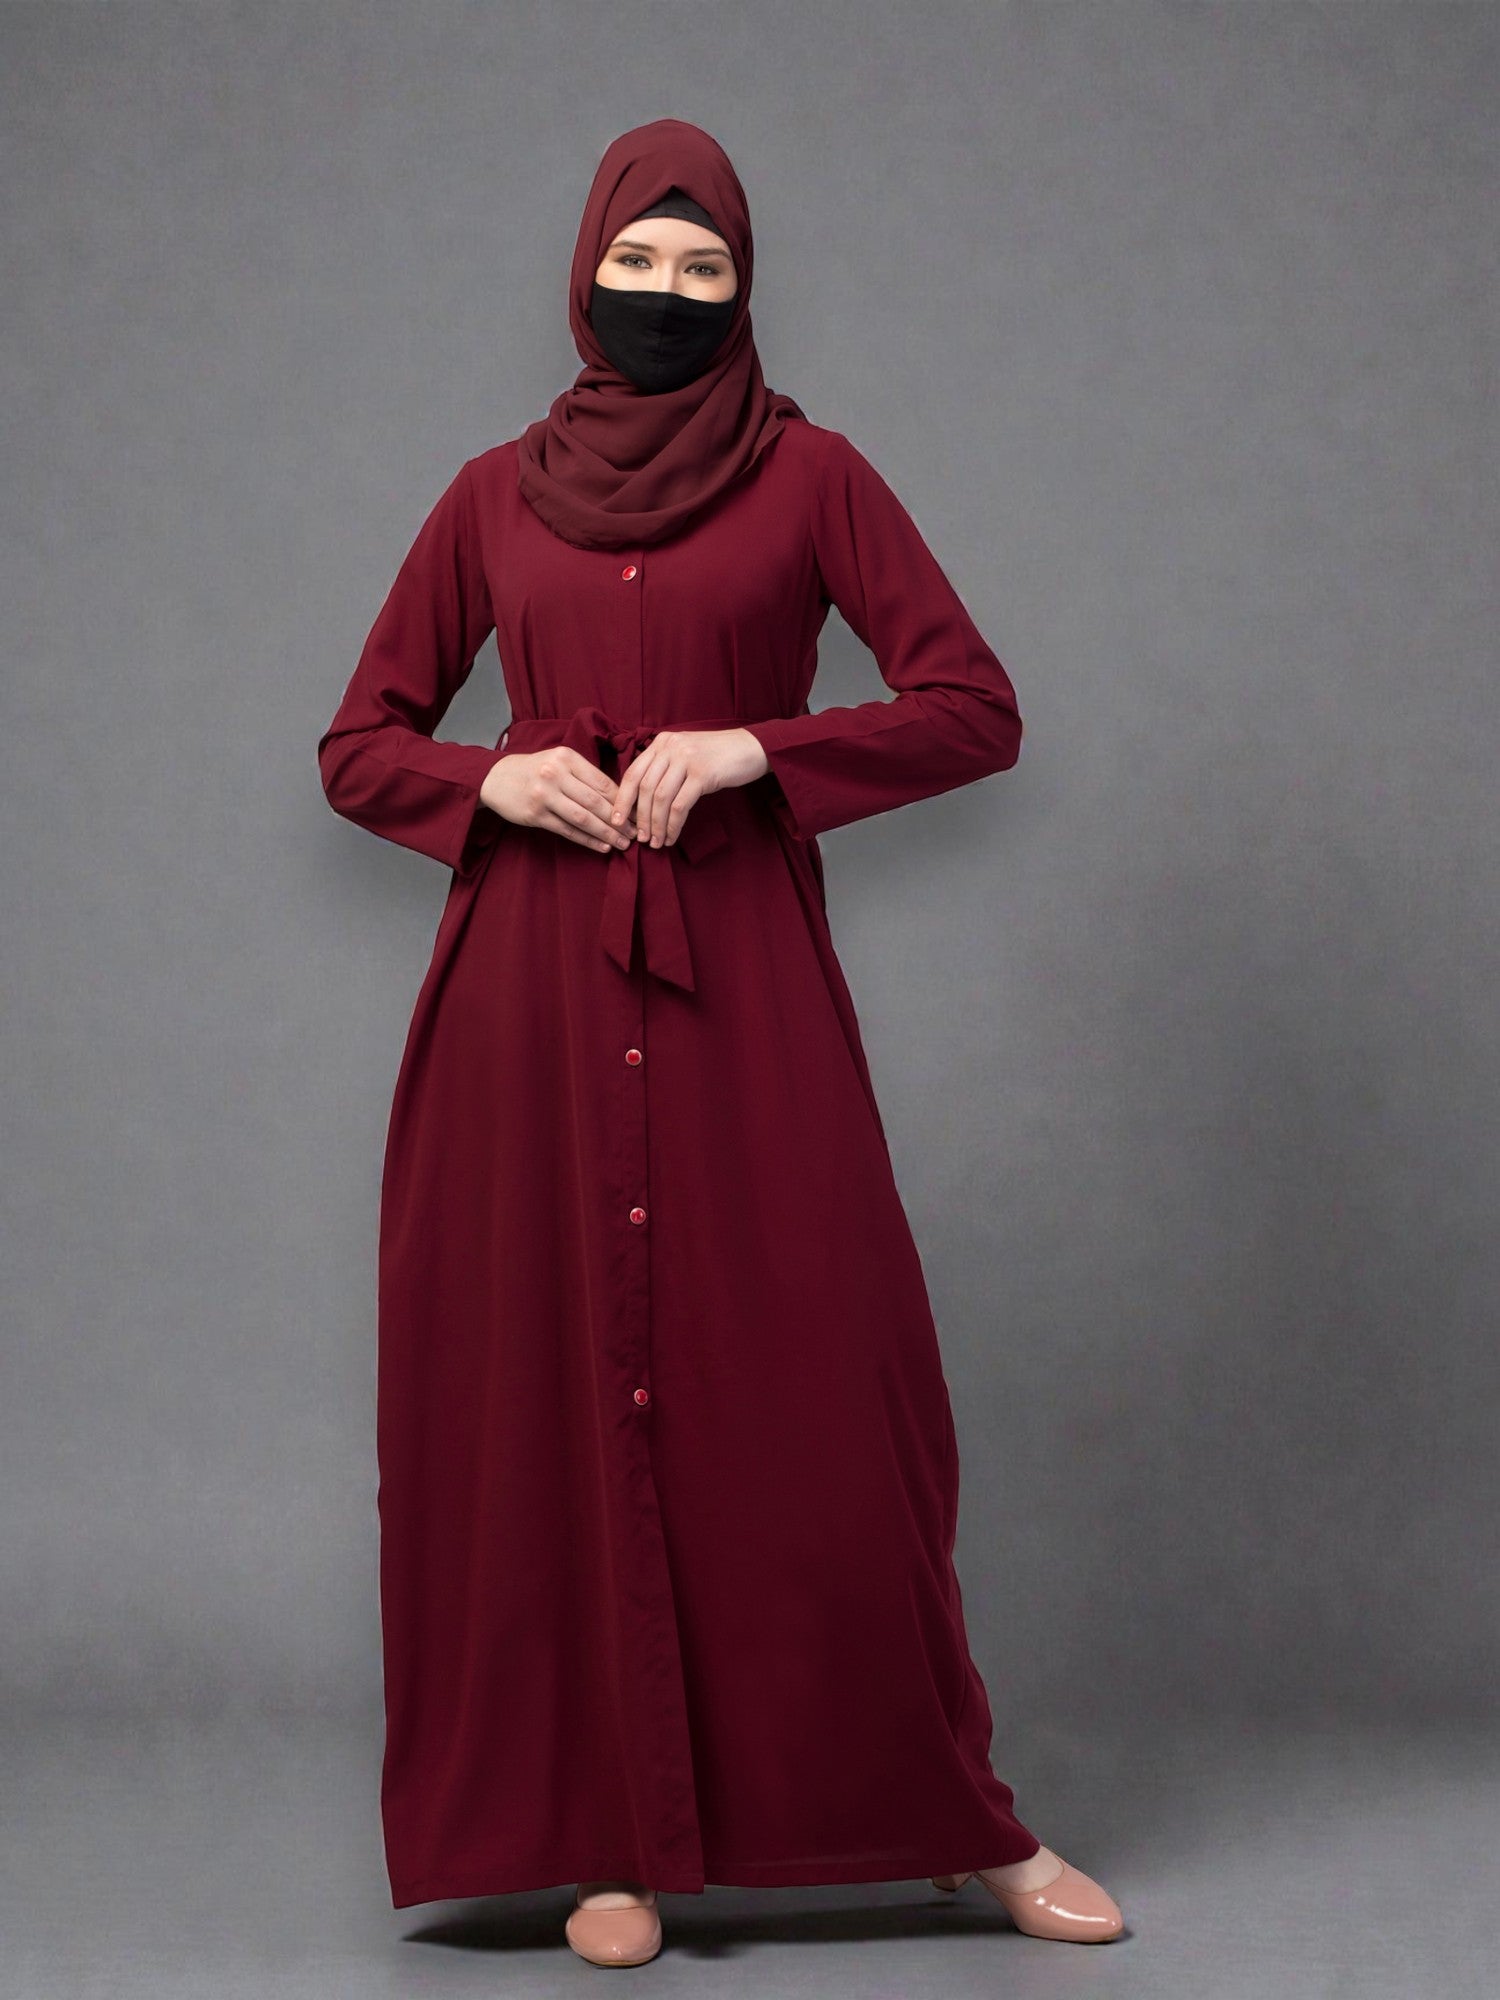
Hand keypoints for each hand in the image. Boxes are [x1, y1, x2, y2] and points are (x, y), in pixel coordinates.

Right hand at [480, 748, 633, 853]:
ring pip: (583, 818)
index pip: (602, 782)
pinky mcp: (535, 815)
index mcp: (567, 758)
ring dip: (606, 833)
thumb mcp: (559, 761)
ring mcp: (544, 795)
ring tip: (622, 844)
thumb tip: (620, 798)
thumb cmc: (535, 770)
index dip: (623, 800)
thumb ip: (584, 775)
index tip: (637, 814)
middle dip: (618, 820)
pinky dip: (587, 840)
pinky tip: (601, 846)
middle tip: (634, 833)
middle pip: (595, 802)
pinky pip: (567, 830)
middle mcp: (556, 774)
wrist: (496, 778)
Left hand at [612, 729, 770, 847]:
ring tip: (656, 842)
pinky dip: (673, 825)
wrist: (752, 748)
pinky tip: (672, 836)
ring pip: (660, 799)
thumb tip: (642, 800)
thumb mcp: (686, 754)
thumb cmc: (718, 757)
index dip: (623, 799)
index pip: (632, 772)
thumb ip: (665, 767)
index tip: (617, 820)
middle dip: (639, 817)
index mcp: (662, 742)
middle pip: (644, 787)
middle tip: (640, 838)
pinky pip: (680, 806)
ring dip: (656, 825)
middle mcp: (670, 747)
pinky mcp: (703, 774)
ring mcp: (686, 759)